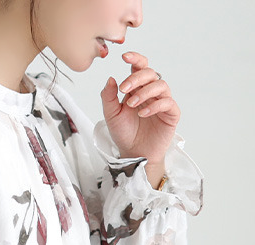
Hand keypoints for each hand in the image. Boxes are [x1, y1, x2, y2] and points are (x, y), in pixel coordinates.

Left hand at [100, 51, 178, 168]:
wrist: (133, 153)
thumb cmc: (124, 133)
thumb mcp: (111, 115)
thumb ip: (108, 97)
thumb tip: (110, 78)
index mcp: (137, 89)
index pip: (140, 68)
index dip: (135, 59)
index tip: (124, 57)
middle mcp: (151, 92)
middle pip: (151, 73)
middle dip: (136, 78)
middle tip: (123, 89)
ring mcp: (162, 102)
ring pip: (161, 85)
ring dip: (145, 92)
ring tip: (131, 104)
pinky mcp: (171, 114)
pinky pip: (167, 103)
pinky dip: (154, 105)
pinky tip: (143, 113)